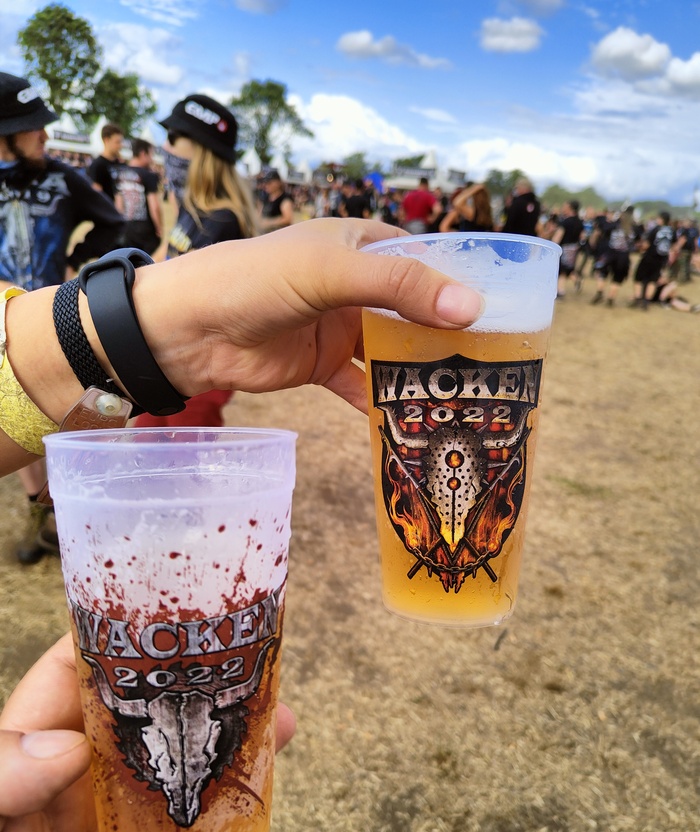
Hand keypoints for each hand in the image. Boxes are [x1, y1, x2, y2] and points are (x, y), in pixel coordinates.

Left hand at [0, 635, 295, 831]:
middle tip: (260, 687)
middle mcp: (101, 802)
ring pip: (215, 801)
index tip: (176, 622)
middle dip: (220, 702)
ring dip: (258, 780)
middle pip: (170, 730)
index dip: (125, 646)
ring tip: (283, 749)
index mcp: (46, 768)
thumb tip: (68, 747)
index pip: (83, 682)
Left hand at [135, 218, 482, 412]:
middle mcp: (357, 285)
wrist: (189, 330)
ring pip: (394, 351)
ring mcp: (341, 327)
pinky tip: (411, 425)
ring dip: (422, 373)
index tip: (507, 316)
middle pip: (416, 311)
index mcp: (362, 246)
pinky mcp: (323, 365)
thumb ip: (399, 288)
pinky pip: (363, 386)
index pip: (427, 262)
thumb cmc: (256, 280)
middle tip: (495, 366)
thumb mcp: (331, 272)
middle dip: (449, 336)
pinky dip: (383, 404)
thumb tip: (470, 309)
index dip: (463, 285)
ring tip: (465, 399)